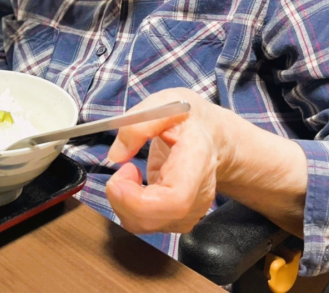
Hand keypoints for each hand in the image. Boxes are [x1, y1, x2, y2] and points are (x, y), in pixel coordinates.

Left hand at [105, 89, 222, 235]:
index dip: (139, 200)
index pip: (175, 200)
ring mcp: (191, 211)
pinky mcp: (179, 219)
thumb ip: (138, 124)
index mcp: (197, 160)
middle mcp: (198, 194)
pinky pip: (146, 223)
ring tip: (131, 173)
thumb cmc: (189, 119)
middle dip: (122, 199)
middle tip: (123, 169)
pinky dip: (130, 207)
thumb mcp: (164, 103)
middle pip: (155, 219)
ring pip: (145, 225)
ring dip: (123, 202)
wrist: (213, 136)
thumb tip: (116, 156)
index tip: (120, 176)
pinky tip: (138, 185)